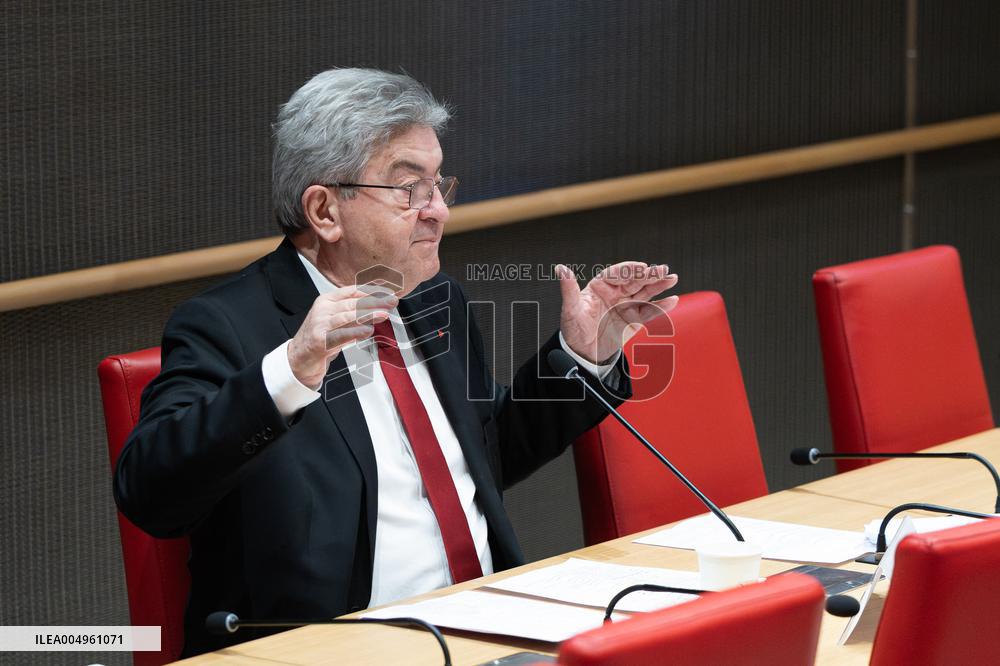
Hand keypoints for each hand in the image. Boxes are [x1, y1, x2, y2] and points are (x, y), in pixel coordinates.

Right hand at [287, 287, 396, 388]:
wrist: (298, 359)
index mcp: (326, 300)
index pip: (351, 290)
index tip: (388, 292)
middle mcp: (322, 309)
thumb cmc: (321, 338)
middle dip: (374, 301)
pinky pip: (341, 334)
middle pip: (352, 302)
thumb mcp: (337, 321)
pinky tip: (368, 330)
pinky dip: (356, 331)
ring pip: (347, 316)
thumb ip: (355, 314)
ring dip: (368, 314)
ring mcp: (319, 324)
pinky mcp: (319, 340)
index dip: (371, 290)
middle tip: (392, 302)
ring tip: (383, 314)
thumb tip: (380, 307)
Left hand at [558, 262, 677, 363]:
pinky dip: (660, 306)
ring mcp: (625, 305)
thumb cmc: (573, 329)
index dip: (629, 269)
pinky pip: (648, 312)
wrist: (582, 353)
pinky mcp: (633, 319)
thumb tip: (560, 269)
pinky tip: (672, 300)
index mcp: (600, 286)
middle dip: (649, 275)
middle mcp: (615, 293)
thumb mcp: (570, 310)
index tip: (642, 267)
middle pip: (634, 281)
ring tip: (672, 278)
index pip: (617, 274)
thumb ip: (568, 289)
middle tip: (663, 269)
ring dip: (658, 286)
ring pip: (644, 293)